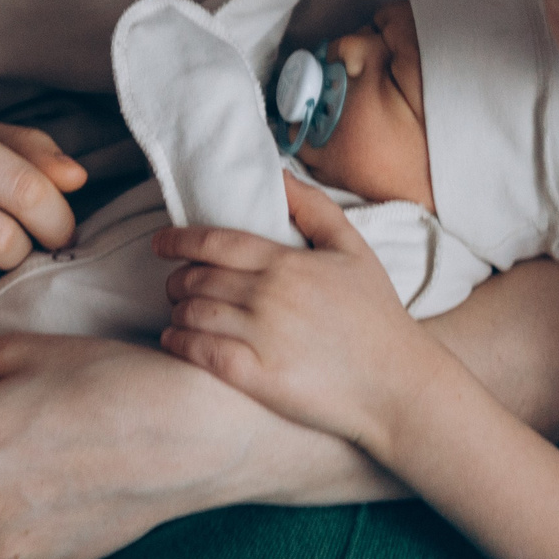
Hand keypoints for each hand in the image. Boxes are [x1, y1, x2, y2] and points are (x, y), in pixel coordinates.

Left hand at [157, 176, 447, 458]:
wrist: (397, 383)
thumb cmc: (376, 315)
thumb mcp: (354, 249)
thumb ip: (314, 208)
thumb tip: (278, 175)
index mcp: (287, 263)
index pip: (215, 243)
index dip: (178, 241)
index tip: (160, 243)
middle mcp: (269, 296)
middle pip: (197, 279)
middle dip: (176, 279)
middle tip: (175, 283)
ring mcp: (261, 337)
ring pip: (192, 314)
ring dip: (177, 310)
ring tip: (180, 311)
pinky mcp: (257, 377)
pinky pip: (200, 352)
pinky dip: (179, 342)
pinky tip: (176, 339)